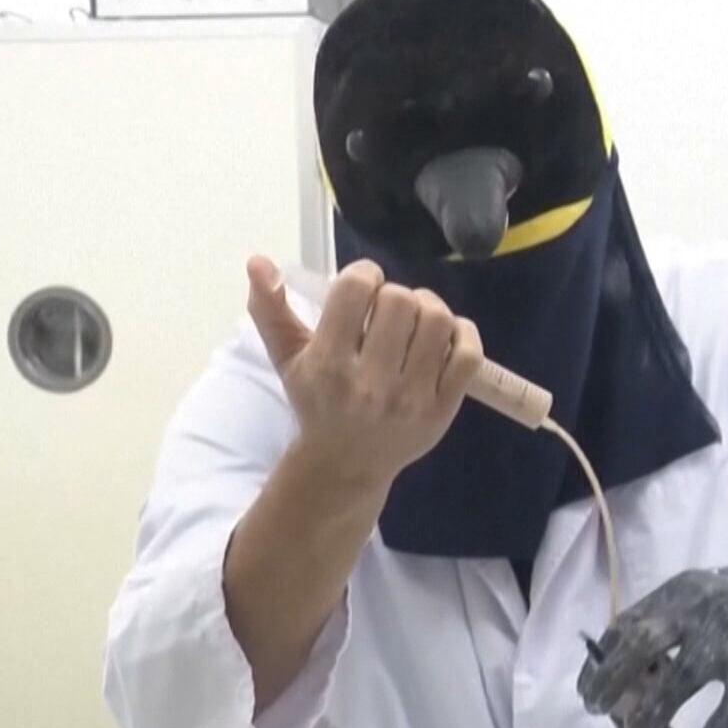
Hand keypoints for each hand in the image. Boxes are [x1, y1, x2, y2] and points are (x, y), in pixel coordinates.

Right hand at [246, 255, 484, 486]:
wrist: (345, 466)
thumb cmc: (317, 403)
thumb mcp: (287, 359)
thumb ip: (270, 309)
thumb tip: (257, 261)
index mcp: (329, 364)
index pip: (357, 289)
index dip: (364, 274)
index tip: (362, 288)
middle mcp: (370, 383)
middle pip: (401, 300)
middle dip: (394, 294)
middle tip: (387, 310)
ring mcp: (411, 398)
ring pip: (438, 321)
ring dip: (429, 308)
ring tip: (415, 319)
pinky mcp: (443, 409)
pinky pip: (469, 355)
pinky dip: (463, 334)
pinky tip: (444, 336)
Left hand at [577, 559, 727, 727]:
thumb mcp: (692, 595)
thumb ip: (661, 620)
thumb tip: (617, 660)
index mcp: (677, 594)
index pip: (626, 625)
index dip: (602, 660)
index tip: (586, 690)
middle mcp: (700, 611)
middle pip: (646, 642)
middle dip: (614, 676)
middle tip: (595, 707)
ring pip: (687, 674)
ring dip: (657, 705)